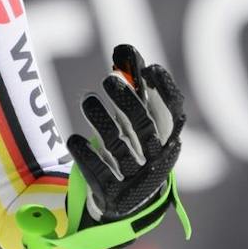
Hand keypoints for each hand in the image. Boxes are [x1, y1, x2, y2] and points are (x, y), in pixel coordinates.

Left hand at [66, 44, 186, 224]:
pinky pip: (99, 173)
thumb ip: (132, 85)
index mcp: (168, 136)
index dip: (165, 90)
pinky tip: (73, 139)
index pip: (174, 112)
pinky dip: (85, 154)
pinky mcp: (114, 192)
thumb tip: (123, 49)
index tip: (150, 68)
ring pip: (119, 148)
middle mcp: (157, 158)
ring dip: (101, 121)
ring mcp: (136, 177)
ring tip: (87, 99)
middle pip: (144, 127)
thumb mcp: (134, 117)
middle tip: (108, 80)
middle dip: (127, 102)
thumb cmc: (134, 144)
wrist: (130, 199)